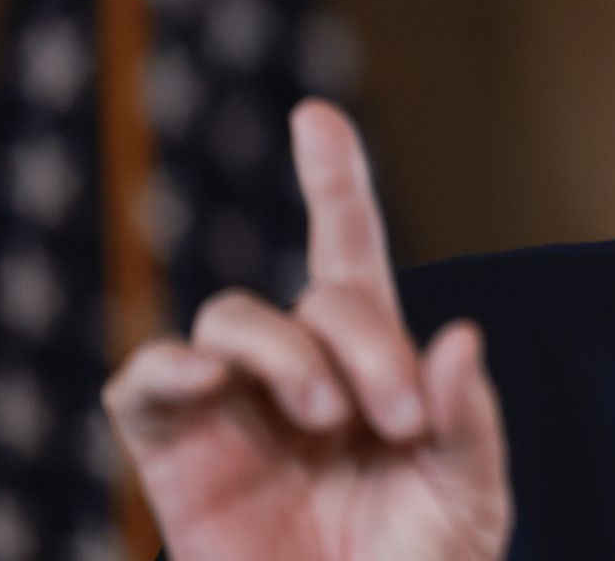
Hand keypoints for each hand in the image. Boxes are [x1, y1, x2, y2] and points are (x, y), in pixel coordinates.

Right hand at [103, 99, 511, 559]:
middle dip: (364, 342)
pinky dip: (170, 364)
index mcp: (373, 370)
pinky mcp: (175, 455)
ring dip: (287, 352)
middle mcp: (299, 375)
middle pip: (314, 295)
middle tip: (394, 417)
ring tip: (326, 418)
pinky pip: (145, 380)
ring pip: (234, 316)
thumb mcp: (469, 498)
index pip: (350, 256)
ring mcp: (233, 410)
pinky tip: (208, 380)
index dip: (333, 182)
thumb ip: (467, 420)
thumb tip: (458, 335)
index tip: (317, 116)